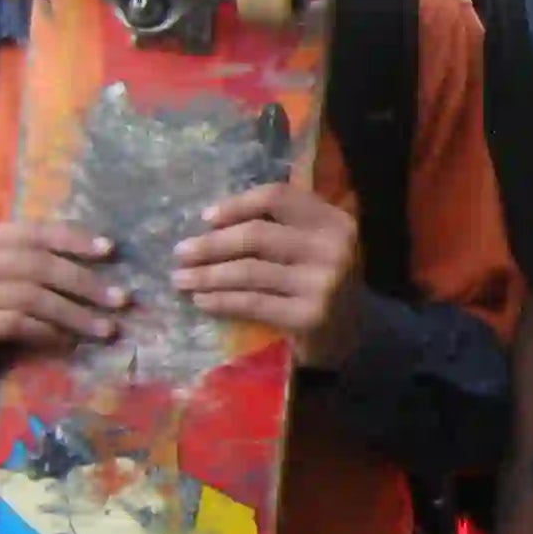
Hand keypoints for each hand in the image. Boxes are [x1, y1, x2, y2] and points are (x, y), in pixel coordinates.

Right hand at [0, 218, 125, 399]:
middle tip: (121, 299)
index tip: (111, 250)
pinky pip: (15, 324)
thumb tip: (107, 254)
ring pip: (29, 296)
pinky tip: (70, 343)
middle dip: (83, 282)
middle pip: (35, 264)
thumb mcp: (18, 283)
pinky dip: (48, 332)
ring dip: (74, 314)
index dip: (72, 238)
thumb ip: (45, 265)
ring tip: (106, 328)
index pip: (32, 230)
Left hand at [173, 181, 364, 366]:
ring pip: (249, 270)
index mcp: (333, 220)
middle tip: (180, 253)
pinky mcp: (310, 316)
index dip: (237, 205)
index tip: (205, 218)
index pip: (277, 198)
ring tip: (181, 279)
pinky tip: (202, 301)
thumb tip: (211, 221)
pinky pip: (252, 303)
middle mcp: (333, 247)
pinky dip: (221, 301)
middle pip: (257, 235)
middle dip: (211, 244)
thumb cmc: (320, 282)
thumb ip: (281, 225)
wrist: (353, 335)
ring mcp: (324, 283)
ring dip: (208, 275)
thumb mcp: (313, 245)